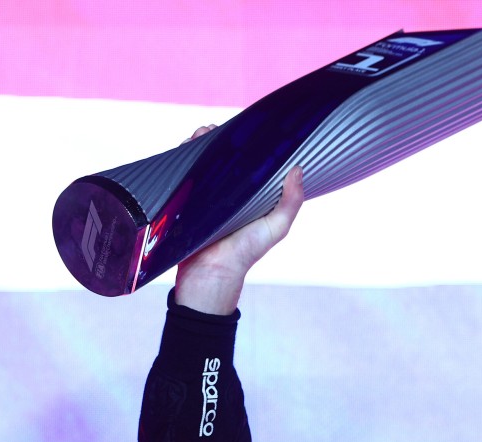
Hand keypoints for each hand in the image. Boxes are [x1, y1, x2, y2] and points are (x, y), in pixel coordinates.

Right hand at [174, 125, 304, 314]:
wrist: (210, 273)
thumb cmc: (246, 252)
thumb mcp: (276, 227)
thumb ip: (290, 202)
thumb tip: (298, 169)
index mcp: (251, 196)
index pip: (250, 164)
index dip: (248, 145)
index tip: (245, 128)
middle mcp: (229, 193)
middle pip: (223, 159)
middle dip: (219, 140)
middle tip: (215, 129)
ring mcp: (206, 196)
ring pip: (203, 163)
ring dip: (199, 146)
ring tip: (200, 135)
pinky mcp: (186, 201)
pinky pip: (184, 175)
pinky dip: (183, 160)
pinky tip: (185, 148)